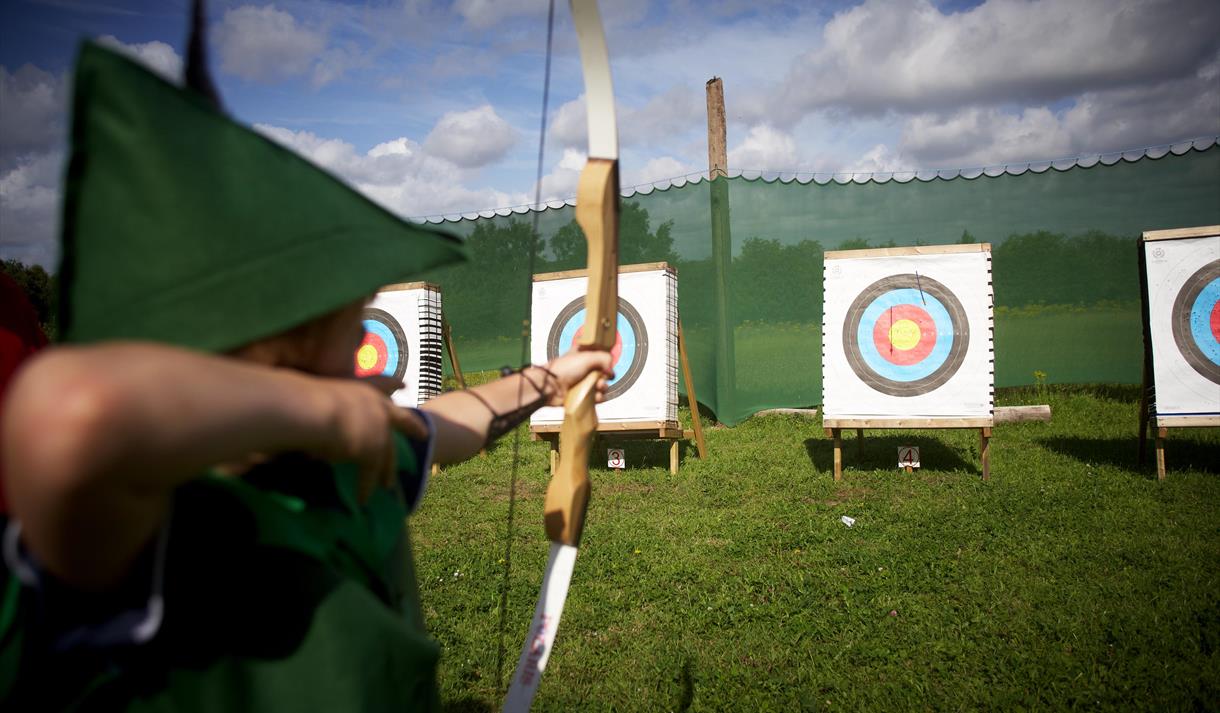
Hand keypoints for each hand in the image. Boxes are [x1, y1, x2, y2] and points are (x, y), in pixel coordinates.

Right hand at [312, 377, 428, 500]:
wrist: (305, 410)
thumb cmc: (299, 404)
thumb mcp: (317, 405)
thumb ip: (326, 418)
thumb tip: (318, 435)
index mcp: (361, 391)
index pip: (382, 387)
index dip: (394, 386)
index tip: (406, 385)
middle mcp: (375, 407)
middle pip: (399, 421)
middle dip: (413, 427)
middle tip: (424, 434)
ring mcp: (378, 428)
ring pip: (387, 454)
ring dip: (386, 471)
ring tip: (387, 485)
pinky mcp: (373, 450)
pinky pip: (370, 474)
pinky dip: (365, 487)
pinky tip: (363, 500)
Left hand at [539, 349, 614, 406]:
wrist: (551, 387)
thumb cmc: (566, 369)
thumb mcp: (588, 357)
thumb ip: (604, 358)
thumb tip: (611, 370)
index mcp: (583, 355)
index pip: (600, 355)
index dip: (606, 360)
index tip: (607, 364)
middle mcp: (584, 368)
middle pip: (603, 372)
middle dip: (605, 376)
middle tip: (601, 378)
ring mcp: (583, 382)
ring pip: (601, 386)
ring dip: (603, 387)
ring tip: (598, 388)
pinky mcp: (582, 396)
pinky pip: (597, 397)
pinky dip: (598, 398)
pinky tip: (595, 397)